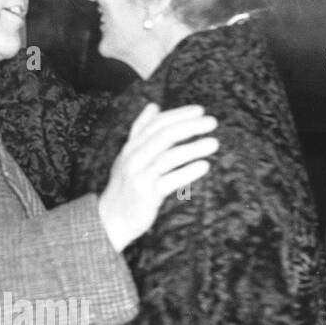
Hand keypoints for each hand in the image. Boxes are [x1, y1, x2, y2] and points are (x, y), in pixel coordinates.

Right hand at [97, 103, 217, 251]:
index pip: (156, 124)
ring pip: (168, 157)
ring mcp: (139, 176)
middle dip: (189, 127)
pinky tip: (204, 166)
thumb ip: (141, 130)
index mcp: (131, 146)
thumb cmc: (126, 185)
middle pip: (164, 136)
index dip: (178, 115)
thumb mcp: (129, 154)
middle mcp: (133, 158)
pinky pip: (169, 181)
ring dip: (193, 148)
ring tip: (213, 143)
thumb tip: (153, 105)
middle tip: (212, 122)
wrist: (112, 219)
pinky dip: (187, 172)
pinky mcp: (146, 195)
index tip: (200, 110)